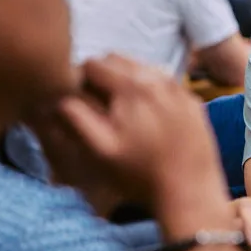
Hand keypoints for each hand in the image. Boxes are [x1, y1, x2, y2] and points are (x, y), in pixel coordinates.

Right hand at [30, 55, 230, 219]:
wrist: (190, 190)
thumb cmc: (140, 173)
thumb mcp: (101, 149)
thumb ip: (76, 117)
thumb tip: (58, 97)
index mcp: (132, 85)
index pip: (94, 64)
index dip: (80, 80)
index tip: (81, 102)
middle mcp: (158, 77)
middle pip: (118, 60)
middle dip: (104, 77)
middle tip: (101, 107)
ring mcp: (179, 87)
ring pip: (142, 68)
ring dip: (127, 81)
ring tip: (124, 113)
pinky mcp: (192, 100)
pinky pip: (164, 82)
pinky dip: (151, 91)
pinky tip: (150, 118)